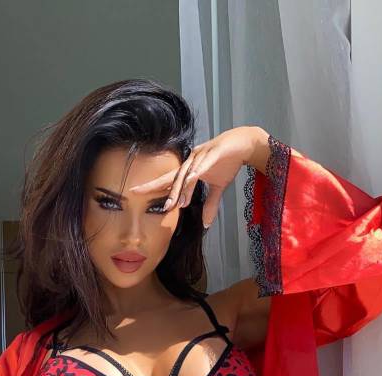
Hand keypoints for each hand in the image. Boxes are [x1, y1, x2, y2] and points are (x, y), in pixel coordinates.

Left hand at [129, 126, 265, 228]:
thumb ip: (211, 204)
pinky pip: (202, 167)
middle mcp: (191, 162)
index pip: (168, 181)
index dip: (153, 187)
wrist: (244, 144)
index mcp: (189, 169)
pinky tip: (190, 182)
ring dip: (178, 190)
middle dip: (153, 184)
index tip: (136, 194)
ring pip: (185, 175)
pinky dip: (195, 175)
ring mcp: (201, 157)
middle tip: (136, 192)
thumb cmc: (228, 162)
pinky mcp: (213, 153)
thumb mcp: (219, 187)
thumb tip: (206, 224)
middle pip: (170, 176)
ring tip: (172, 204)